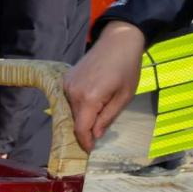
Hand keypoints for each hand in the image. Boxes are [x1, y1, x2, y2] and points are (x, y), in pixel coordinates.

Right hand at [63, 21, 145, 151]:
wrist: (118, 41)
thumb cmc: (127, 68)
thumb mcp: (124, 96)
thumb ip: (108, 117)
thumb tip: (96, 135)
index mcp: (89, 98)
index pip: (81, 129)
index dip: (85, 142)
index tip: (89, 150)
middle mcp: (72, 93)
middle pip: (75, 121)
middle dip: (86, 128)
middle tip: (98, 131)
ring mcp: (66, 86)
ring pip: (72, 111)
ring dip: (83, 116)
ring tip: (98, 109)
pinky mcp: (65, 80)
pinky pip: (69, 100)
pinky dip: (79, 105)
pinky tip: (92, 97)